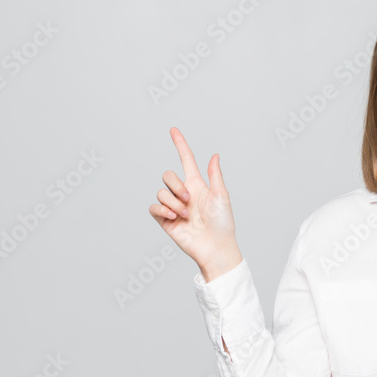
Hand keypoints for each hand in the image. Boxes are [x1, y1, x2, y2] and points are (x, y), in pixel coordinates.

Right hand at [149, 127, 241, 277]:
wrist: (215, 247)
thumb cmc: (223, 223)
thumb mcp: (221, 196)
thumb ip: (214, 175)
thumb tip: (214, 155)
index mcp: (197, 185)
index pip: (186, 160)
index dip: (180, 144)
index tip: (173, 130)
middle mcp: (183, 193)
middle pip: (167, 175)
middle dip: (176, 185)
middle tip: (189, 200)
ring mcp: (173, 207)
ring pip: (161, 192)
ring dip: (173, 203)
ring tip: (185, 215)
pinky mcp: (165, 220)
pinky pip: (154, 208)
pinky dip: (162, 210)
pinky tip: (175, 218)